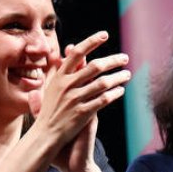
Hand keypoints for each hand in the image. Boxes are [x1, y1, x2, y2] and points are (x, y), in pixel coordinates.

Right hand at [28, 31, 129, 168]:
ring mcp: (75, 99)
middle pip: (94, 66)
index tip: (104, 35)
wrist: (45, 136)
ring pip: (102, 83)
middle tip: (124, 57)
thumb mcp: (49, 88)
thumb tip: (64, 53)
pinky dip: (114, 93)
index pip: (77, 53)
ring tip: (127, 74)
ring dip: (117, 77)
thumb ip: (57, 70)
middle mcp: (67, 86)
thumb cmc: (48, 112)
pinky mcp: (83, 113)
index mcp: (59, 77)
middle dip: (112, 60)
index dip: (91, 42)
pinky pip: (103, 99)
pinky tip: (121, 90)